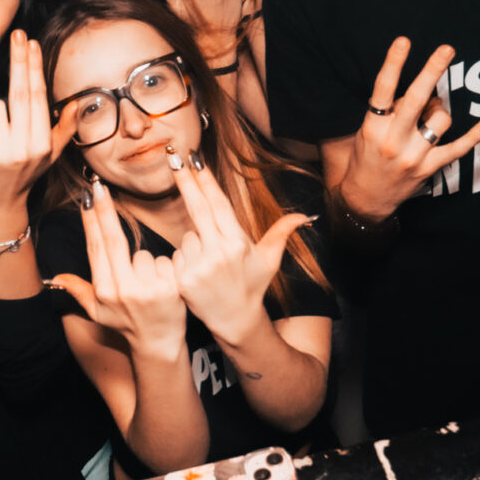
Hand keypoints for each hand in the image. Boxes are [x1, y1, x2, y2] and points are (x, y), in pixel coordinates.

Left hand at [0, 29, 72, 219]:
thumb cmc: (22, 176)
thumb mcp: (48, 156)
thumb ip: (63, 130)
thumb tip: (76, 104)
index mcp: (42, 143)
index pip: (37, 96)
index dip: (33, 67)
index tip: (30, 42)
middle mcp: (24, 146)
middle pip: (20, 93)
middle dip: (19, 60)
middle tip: (17, 35)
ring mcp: (0, 150)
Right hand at [46, 180, 187, 354]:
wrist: (159, 344)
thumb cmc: (126, 323)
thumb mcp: (98, 311)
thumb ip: (78, 291)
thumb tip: (56, 278)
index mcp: (104, 290)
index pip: (95, 248)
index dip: (91, 221)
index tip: (87, 198)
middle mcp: (122, 290)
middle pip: (113, 240)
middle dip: (105, 211)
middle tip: (98, 186)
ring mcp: (147, 289)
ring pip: (144, 254)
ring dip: (147, 263)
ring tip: (150, 285)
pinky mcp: (171, 288)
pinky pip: (166, 261)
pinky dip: (167, 268)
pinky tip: (167, 285)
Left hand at [168, 155, 307, 338]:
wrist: (235, 321)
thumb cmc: (253, 285)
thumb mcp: (270, 258)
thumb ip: (282, 233)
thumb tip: (306, 216)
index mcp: (237, 242)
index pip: (218, 204)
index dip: (205, 181)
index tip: (195, 160)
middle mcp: (217, 252)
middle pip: (197, 209)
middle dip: (185, 182)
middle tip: (173, 159)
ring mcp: (198, 266)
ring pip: (187, 236)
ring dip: (195, 240)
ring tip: (210, 261)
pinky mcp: (183, 279)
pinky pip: (177, 254)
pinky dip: (185, 257)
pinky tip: (198, 271)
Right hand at [341, 37, 479, 222]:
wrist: (365, 198)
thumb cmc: (367, 156)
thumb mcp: (367, 131)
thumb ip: (392, 109)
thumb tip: (425, 90)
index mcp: (373, 126)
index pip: (382, 89)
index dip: (393, 64)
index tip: (404, 41)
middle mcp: (393, 140)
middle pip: (416, 100)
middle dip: (432, 71)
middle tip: (447, 49)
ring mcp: (413, 156)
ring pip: (440, 120)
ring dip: (440, 109)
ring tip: (432, 112)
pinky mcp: (429, 169)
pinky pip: (458, 148)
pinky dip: (476, 135)